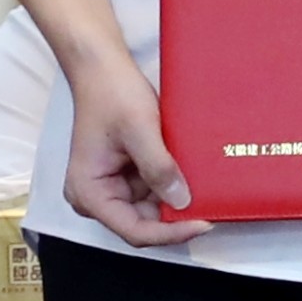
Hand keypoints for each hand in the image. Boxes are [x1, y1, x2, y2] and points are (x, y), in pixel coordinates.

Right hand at [59, 50, 210, 245]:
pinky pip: (152, 191)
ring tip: (203, 186)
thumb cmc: (112, 94)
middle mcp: (96, 197)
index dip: (170, 232)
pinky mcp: (124, 177)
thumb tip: (181, 201)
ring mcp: (111, 188)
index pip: (135, 230)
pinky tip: (190, 173)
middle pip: (143, 223)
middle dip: (176, 216)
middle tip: (211, 206)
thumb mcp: (139, 129)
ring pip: (151, 208)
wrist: (103, 68)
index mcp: (90, 193)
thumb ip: (158, 168)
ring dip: (176, 198)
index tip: (204, 222)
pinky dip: (172, 184)